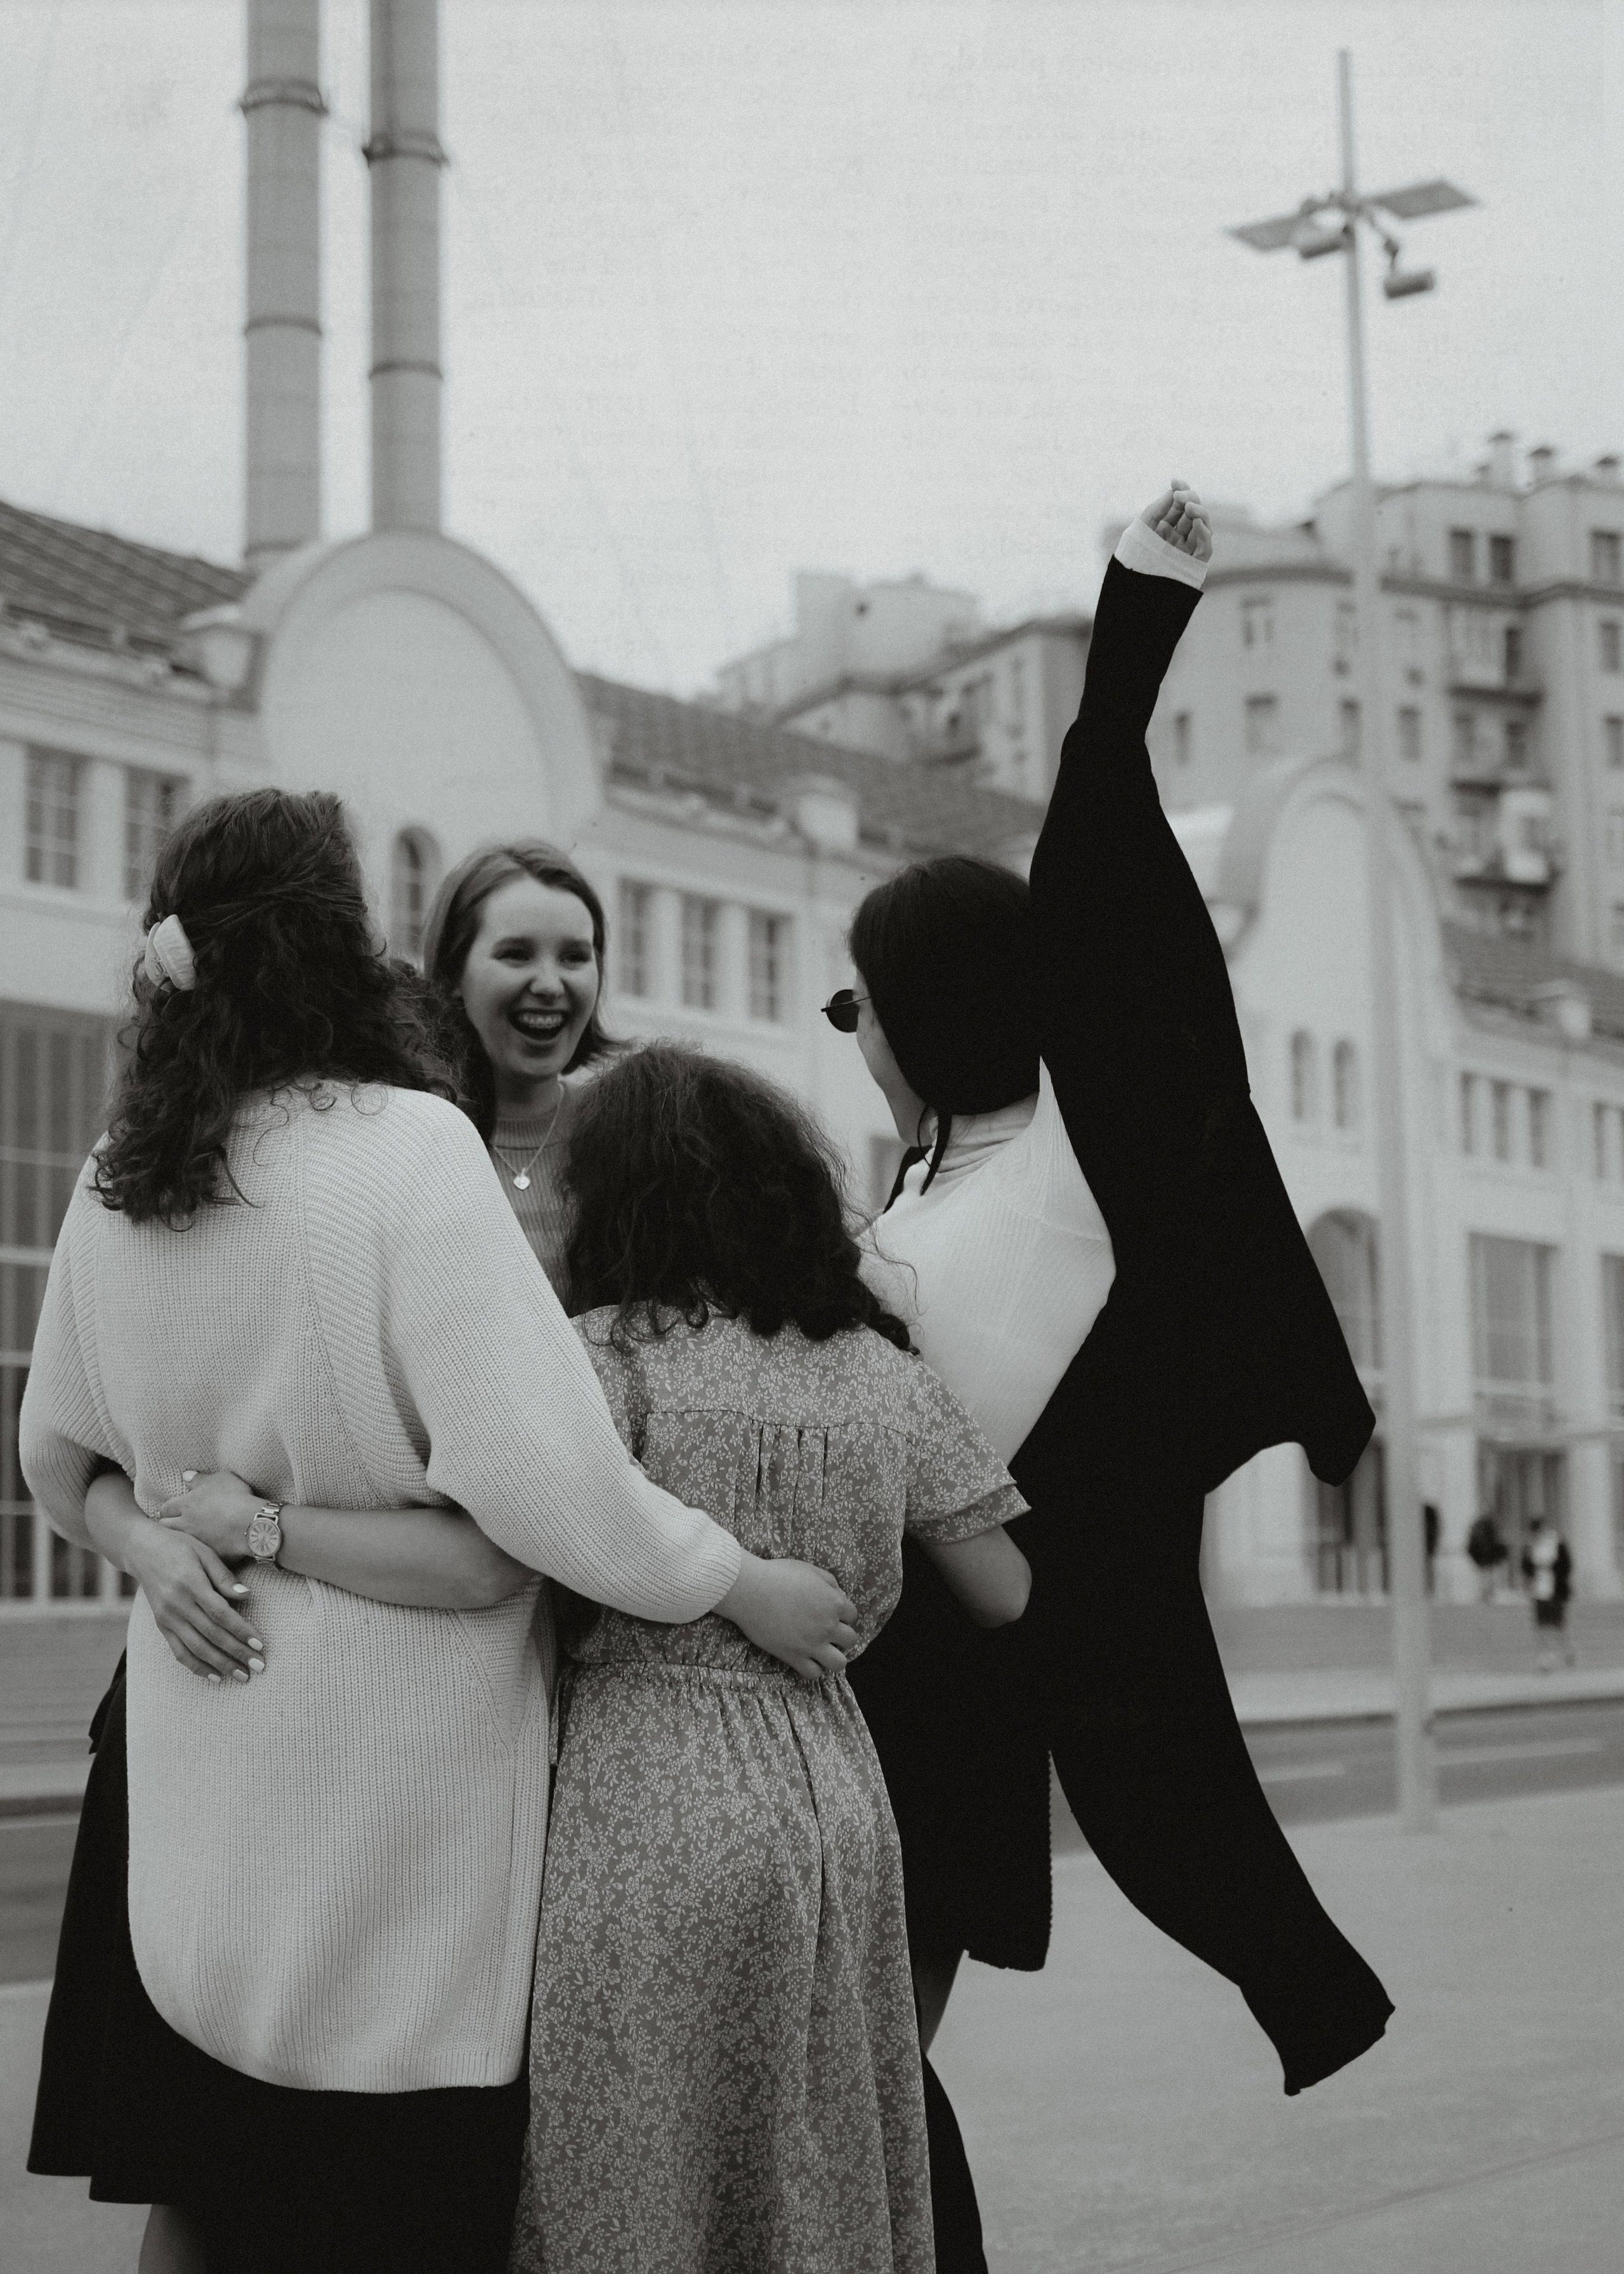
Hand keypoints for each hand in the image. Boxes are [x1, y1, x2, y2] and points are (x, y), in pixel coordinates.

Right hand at [125, 1520, 265, 1684]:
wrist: (142, 1549)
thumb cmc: (179, 1546)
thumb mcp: (204, 1552)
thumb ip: (224, 1577)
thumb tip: (247, 1596)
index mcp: (190, 1584)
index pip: (220, 1614)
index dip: (241, 1631)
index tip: (260, 1644)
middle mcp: (176, 1605)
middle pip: (211, 1635)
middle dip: (237, 1653)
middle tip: (259, 1666)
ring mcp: (167, 1618)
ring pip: (196, 1648)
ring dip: (221, 1665)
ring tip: (242, 1676)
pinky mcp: (161, 1626)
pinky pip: (179, 1651)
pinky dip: (196, 1666)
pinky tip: (215, 1676)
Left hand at [155, 1469, 263, 1565]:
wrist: (251, 1522)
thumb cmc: (235, 1496)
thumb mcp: (219, 1479)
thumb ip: (200, 1479)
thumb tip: (185, 1475)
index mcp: (187, 1504)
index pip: (166, 1508)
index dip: (167, 1510)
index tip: (169, 1511)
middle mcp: (186, 1524)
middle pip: (165, 1526)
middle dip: (167, 1524)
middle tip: (172, 1524)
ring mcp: (196, 1541)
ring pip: (179, 1541)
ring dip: (179, 1538)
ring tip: (184, 1537)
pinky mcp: (208, 1554)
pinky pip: (198, 1554)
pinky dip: (198, 1552)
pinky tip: (202, 1550)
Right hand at [717, 1553, 860, 1679]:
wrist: (751, 1591)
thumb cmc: (779, 1575)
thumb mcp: (810, 1570)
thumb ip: (830, 1583)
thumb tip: (840, 1596)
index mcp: (834, 1603)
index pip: (852, 1616)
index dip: (843, 1615)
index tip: (831, 1615)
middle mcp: (828, 1626)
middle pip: (850, 1640)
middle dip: (841, 1636)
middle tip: (827, 1632)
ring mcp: (812, 1644)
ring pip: (839, 1663)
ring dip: (834, 1657)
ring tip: (822, 1651)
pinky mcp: (794, 1657)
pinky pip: (814, 1674)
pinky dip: (813, 1669)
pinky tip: (806, 1659)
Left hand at [1140, 479, 1212, 562]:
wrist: (1132, 588)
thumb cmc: (1134, 558)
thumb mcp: (1141, 528)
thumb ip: (1156, 509)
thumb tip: (1173, 491)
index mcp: (1166, 527)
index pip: (1179, 504)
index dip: (1181, 490)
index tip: (1175, 480)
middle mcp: (1179, 536)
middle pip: (1193, 511)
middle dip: (1189, 499)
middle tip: (1180, 496)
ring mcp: (1188, 549)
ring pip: (1203, 525)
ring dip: (1199, 512)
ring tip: (1189, 507)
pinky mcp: (1194, 563)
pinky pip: (1206, 547)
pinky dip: (1205, 534)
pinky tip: (1198, 523)